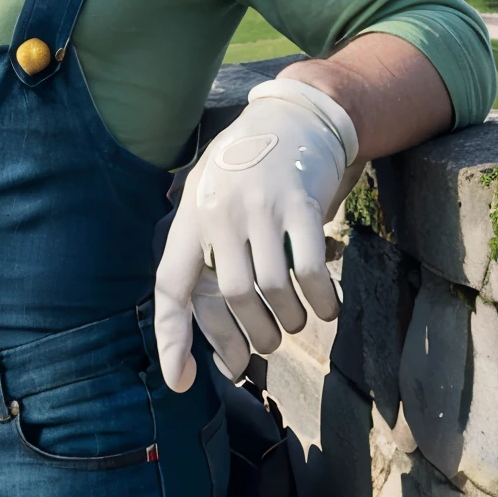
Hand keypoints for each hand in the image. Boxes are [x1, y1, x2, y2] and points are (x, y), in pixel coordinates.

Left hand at [154, 79, 357, 390]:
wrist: (294, 115)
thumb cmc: (249, 170)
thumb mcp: (213, 200)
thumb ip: (212, 267)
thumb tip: (226, 358)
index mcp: (192, 216)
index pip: (171, 285)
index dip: (172, 338)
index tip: (181, 381)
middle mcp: (220, 211)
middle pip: (233, 298)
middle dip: (256, 334)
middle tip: (270, 339)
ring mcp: (261, 205)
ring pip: (273, 290)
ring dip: (290, 320)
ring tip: (296, 319)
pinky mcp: (302, 203)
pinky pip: (310, 270)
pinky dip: (322, 301)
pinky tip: (326, 306)